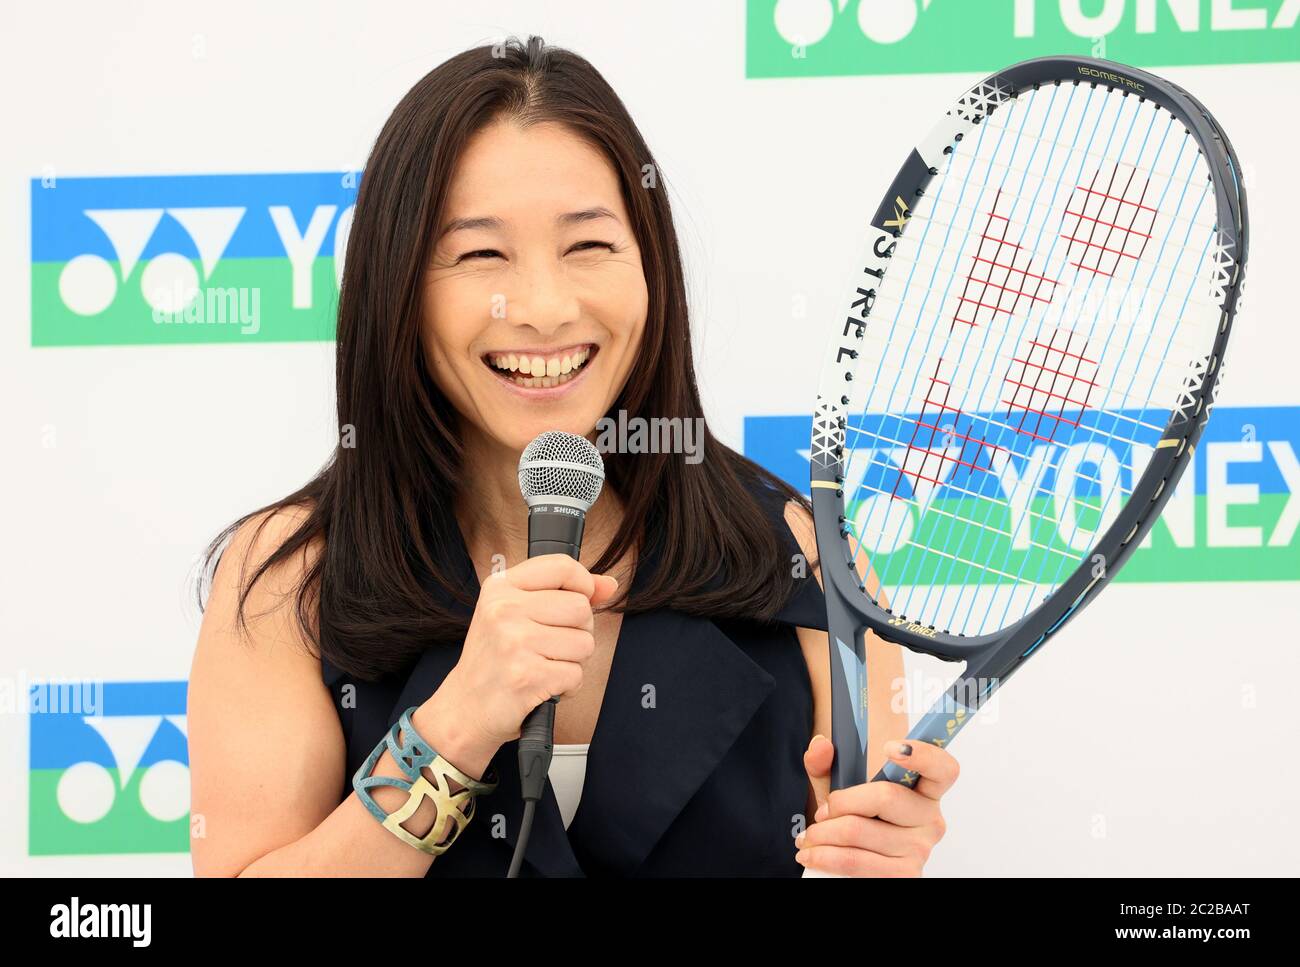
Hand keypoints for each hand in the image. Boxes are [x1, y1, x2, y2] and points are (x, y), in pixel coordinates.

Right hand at [434, 555, 619, 752]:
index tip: (579, 600)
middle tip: (551, 646)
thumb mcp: (517, 614)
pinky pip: (576, 674)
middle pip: (581, 608)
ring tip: (545, 666)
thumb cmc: (495, 660)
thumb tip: (609, 585)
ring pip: (584, 643)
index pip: (562, 566)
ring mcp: (514, 642)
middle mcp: (504, 610)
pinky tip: (544, 686)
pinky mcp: (526, 676)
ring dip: (573, 662)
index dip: (583, 584)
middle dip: (578, 632)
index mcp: (500, 587)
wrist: (465, 708)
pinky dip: (567, 686)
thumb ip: (565, 593)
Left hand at [796, 735, 956, 875]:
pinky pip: (856, 860)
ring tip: (810, 837)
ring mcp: (920, 850)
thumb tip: (820, 746)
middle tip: (822, 813)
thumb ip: (826, 763)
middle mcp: (930, 819)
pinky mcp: (904, 875)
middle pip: (885, 796)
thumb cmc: (854, 817)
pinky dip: (826, 856)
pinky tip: (814, 854)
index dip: (923, 754)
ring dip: (824, 833)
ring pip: (860, 830)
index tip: (890, 747)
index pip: (943, 768)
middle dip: (841, 803)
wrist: (850, 857)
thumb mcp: (839, 786)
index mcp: (925, 791)